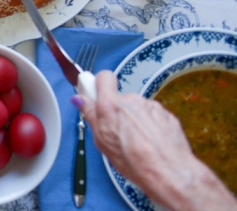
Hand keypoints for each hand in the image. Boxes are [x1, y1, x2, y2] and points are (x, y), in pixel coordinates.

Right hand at [74, 70, 236, 210]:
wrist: (169, 172)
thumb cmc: (135, 162)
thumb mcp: (102, 141)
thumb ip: (91, 115)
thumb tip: (80, 99)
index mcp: (111, 105)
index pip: (103, 77)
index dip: (99, 84)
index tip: (96, 96)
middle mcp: (132, 101)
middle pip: (120, 98)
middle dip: (118, 111)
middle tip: (118, 131)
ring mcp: (151, 106)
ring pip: (137, 108)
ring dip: (135, 120)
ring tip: (137, 142)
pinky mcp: (166, 114)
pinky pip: (153, 116)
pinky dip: (150, 125)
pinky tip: (151, 142)